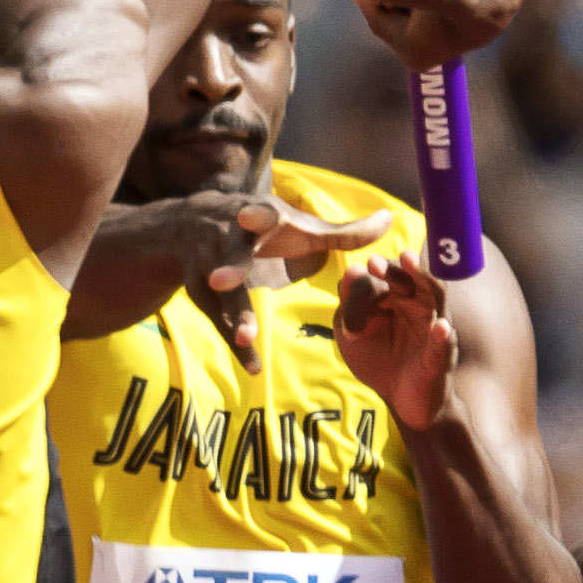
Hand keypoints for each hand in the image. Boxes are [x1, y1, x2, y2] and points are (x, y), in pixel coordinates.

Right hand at [176, 193, 391, 361]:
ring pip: (220, 295)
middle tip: (223, 281)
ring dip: (233, 315)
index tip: (246, 218)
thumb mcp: (300, 227)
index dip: (253, 217)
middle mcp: (226, 239)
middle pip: (228, 256)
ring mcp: (208, 267)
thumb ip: (344, 232)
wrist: (193, 225)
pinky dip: (236, 345)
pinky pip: (219, 323)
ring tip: (247, 338)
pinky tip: (253, 367)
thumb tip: (388, 219)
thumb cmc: (263, 227)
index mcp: (257, 218)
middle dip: (227, 268)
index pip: (255, 215)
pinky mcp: (201, 293)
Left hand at [335, 253, 456, 429]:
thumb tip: (352, 271)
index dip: (361, 288)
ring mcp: (432, 326)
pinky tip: (440, 327)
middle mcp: (418, 304)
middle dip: (391, 269)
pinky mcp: (440, 355)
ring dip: (422, 277)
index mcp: (396, 295)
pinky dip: (443, 334)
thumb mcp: (352, 332)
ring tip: (409, 261)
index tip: (349, 298)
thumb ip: (349, 304)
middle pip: (408, 278)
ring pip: (434, 295)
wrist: (402, 399)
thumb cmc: (379, 360)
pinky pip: (444, 342)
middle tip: (372, 263)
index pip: (379, 279)